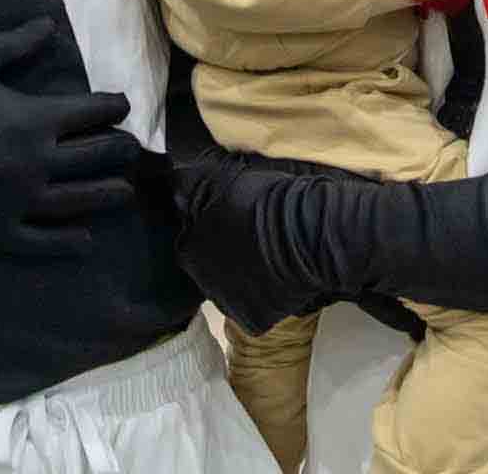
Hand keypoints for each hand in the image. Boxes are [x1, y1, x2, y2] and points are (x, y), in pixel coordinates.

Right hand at [0, 15, 144, 257]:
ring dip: (105, 196)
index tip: (121, 107)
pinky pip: (41, 242)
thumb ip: (13, 45)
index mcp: (31, 119)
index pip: (89, 113)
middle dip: (117, 152)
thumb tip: (48, 28)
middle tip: (131, 151)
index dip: (110, 108)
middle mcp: (33, 164)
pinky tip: (84, 241)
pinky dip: (67, 243)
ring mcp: (15, 203)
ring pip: (76, 203)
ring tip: (123, 193)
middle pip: (93, 159)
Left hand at [171, 149, 361, 333]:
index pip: (195, 240)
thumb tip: (178, 167)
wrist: (309, 231)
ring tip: (271, 260)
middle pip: (211, 268)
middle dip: (228, 256)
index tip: (238, 221)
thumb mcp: (224, 178)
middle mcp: (200, 280)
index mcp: (188, 247)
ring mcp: (227, 304)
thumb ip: (197, 181)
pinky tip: (281, 280)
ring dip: (246, 278)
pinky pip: (256, 309)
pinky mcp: (252, 320)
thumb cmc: (268, 199)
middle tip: (256, 241)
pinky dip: (267, 298)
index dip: (216, 229)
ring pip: (233, 289)